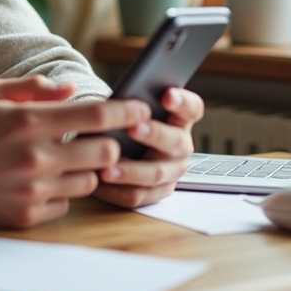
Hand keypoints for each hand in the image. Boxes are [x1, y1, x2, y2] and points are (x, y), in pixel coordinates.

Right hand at [0, 76, 150, 227]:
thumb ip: (34, 87)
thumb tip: (72, 90)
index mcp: (28, 121)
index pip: (96, 116)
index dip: (126, 112)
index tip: (141, 109)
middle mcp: (35, 156)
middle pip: (104, 153)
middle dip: (109, 144)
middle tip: (99, 139)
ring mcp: (32, 189)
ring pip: (90, 181)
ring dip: (86, 170)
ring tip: (64, 160)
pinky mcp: (26, 215)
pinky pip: (66, 203)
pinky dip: (61, 191)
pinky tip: (42, 181)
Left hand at [92, 87, 203, 208]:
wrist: (116, 147)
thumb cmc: (124, 122)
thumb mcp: (128, 109)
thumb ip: (128, 104)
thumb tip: (112, 103)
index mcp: (179, 120)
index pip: (191, 108)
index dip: (182, 101)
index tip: (167, 95)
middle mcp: (180, 147)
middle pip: (175, 141)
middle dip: (154, 134)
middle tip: (132, 128)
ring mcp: (171, 172)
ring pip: (156, 173)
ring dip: (131, 171)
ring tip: (108, 169)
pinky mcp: (155, 193)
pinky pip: (138, 195)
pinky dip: (117, 190)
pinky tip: (99, 182)